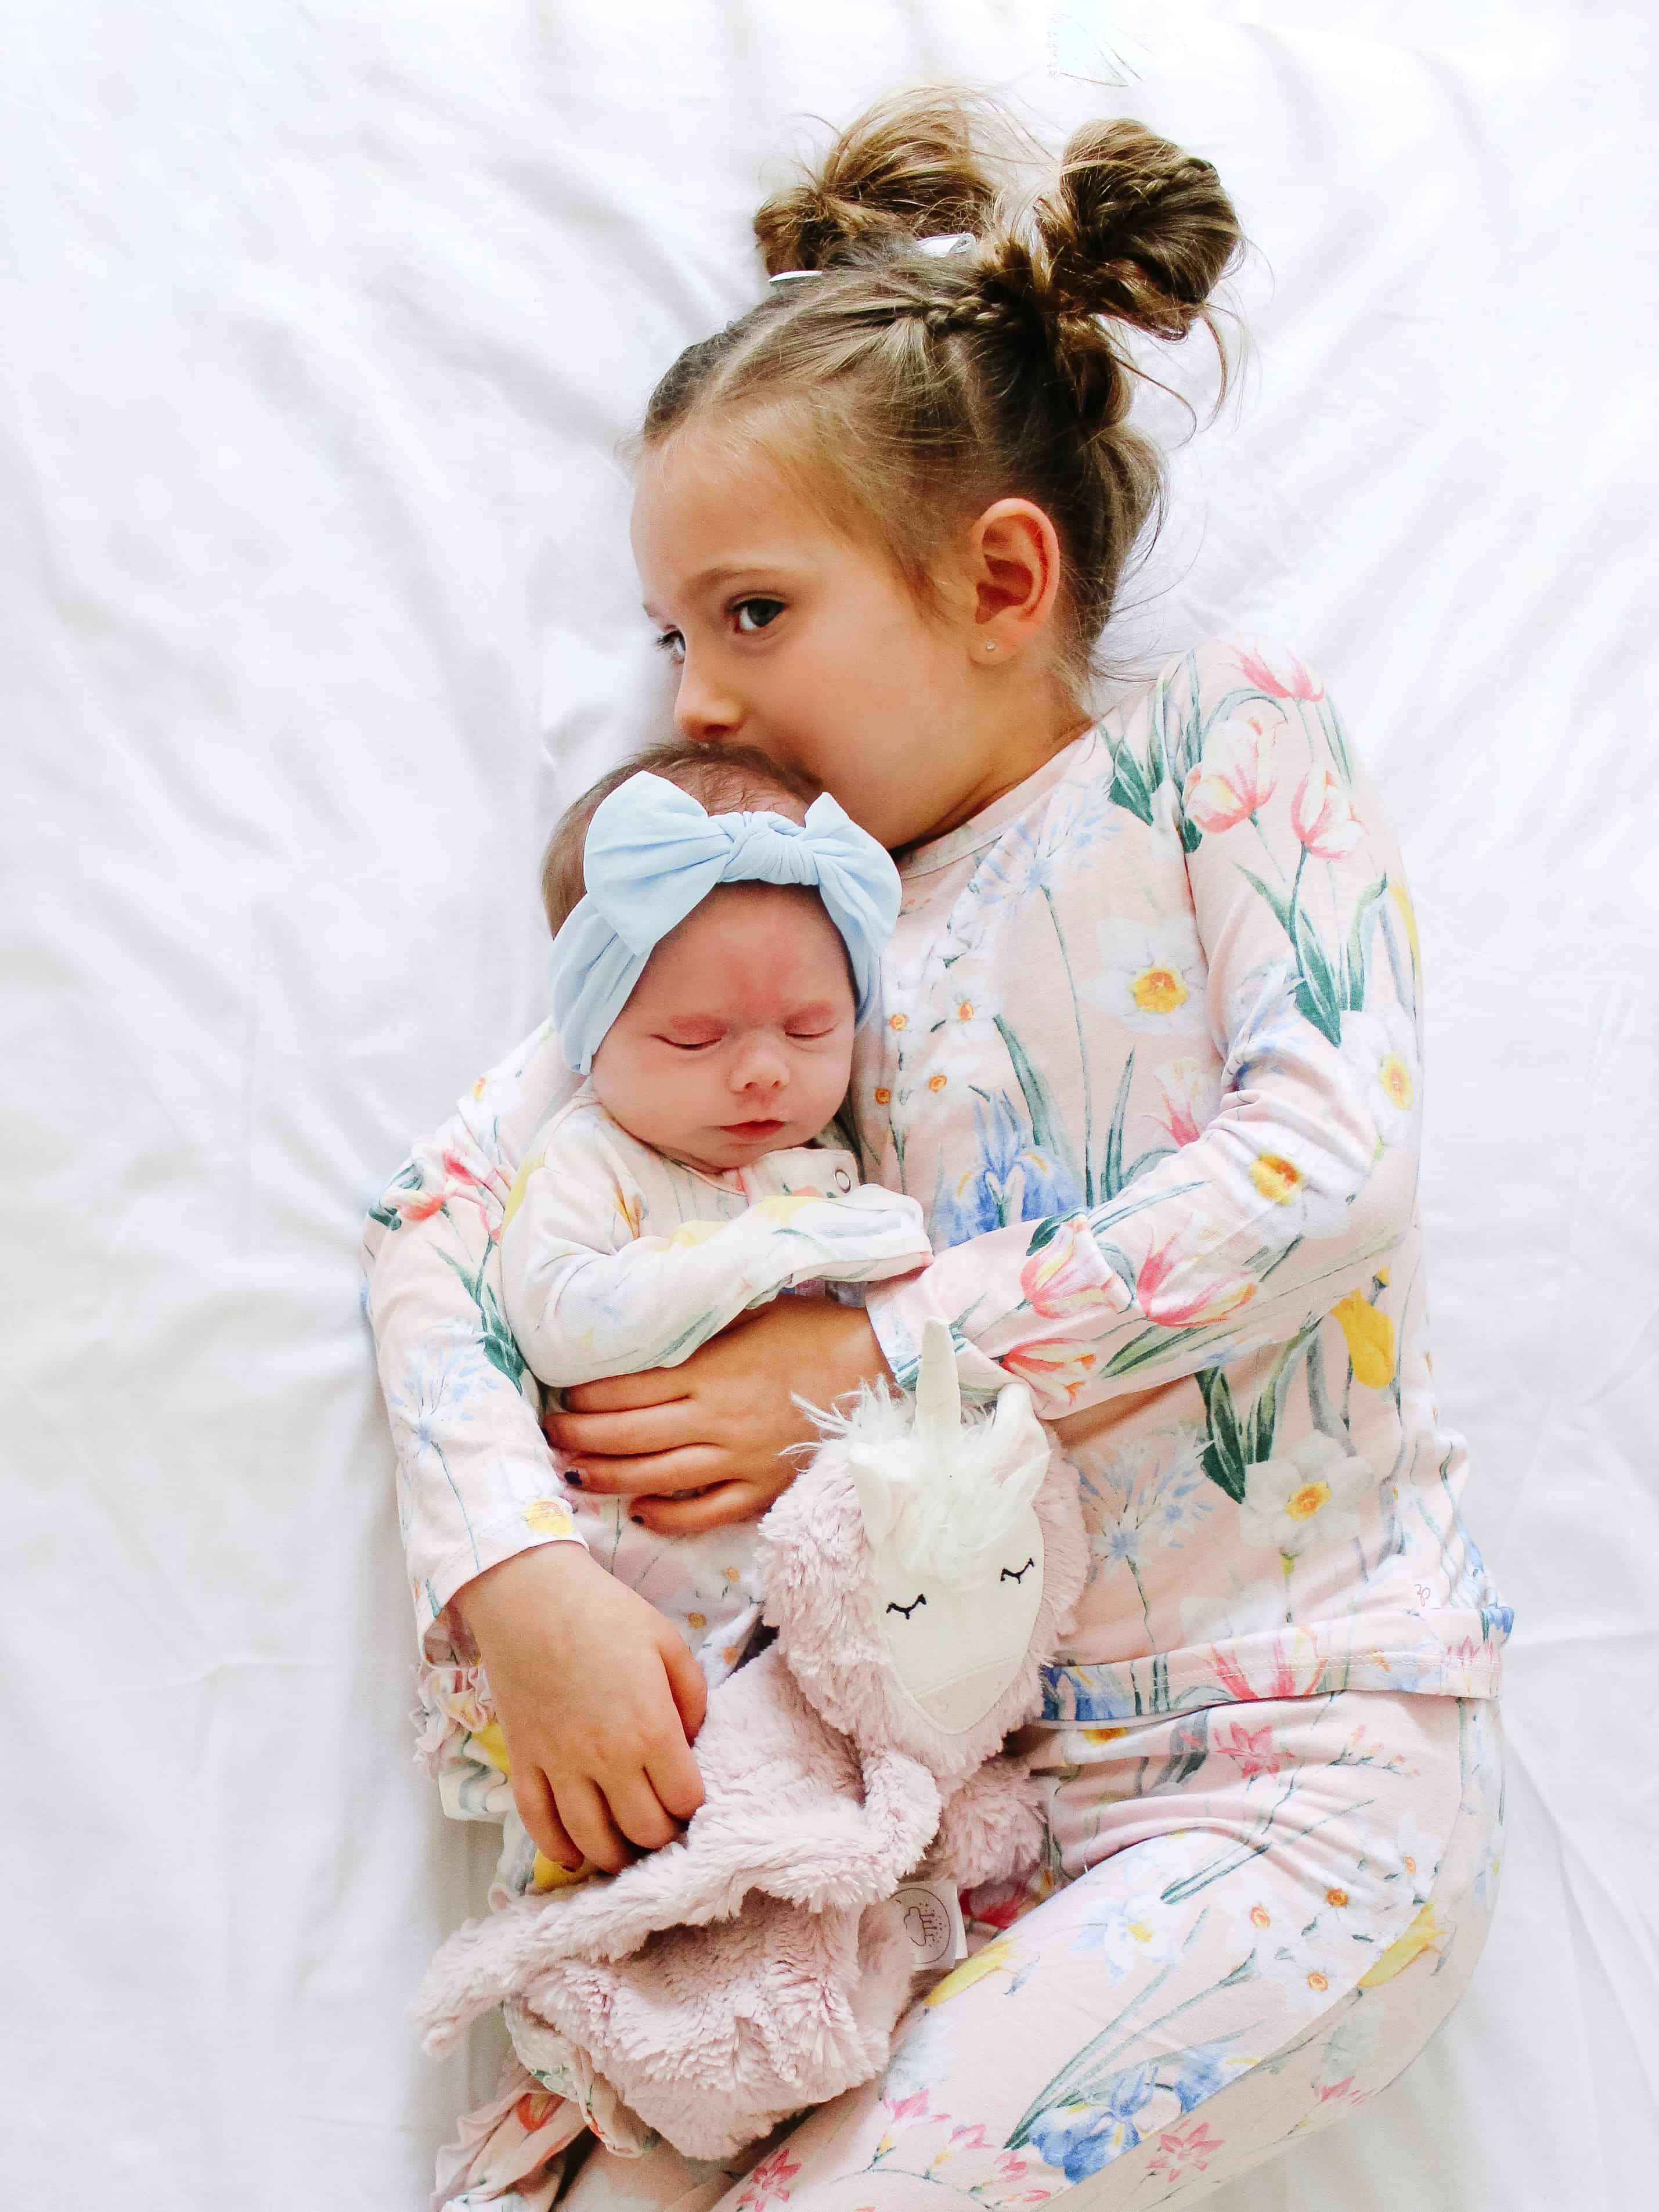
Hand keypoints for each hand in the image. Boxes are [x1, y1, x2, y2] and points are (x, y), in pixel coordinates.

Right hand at [455, 1543, 707, 1873]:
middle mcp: (607, 1760)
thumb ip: (692, 1696)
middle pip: (643, 1831)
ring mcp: (560, 1767)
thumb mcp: (668, 1643)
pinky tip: (575, 1854)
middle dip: (661, 1837)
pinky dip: (558, 1849)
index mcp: (651, 1730)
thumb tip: (691, 1740)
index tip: (692, 1798)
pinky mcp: (524, 1764)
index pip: (684, 1800)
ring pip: (592, 1841)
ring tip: (627, 1850)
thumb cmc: (606, 1614)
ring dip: (616, 1857)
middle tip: (665, 1826)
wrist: (530, 1597)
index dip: (694, 1806)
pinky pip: (539, 1825)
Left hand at [544, 1297, 894, 1534]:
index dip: (586, 1394)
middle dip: (579, 1436)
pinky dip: (667, 1515)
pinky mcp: (761, 1488)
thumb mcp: (750, 1309)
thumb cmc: (813, 1329)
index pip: (628, 1388)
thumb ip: (699, 1325)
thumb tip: (650, 1321)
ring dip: (607, 1476)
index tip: (562, 1392)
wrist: (878, 1367)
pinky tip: (640, 1510)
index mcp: (710, 1369)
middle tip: (549, 1435)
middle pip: (628, 1436)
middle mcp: (716, 1417)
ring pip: (655, 1475)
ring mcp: (738, 1458)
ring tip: (574, 1471)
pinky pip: (704, 1512)